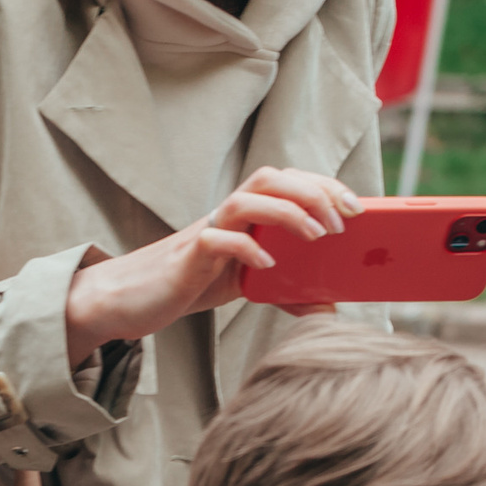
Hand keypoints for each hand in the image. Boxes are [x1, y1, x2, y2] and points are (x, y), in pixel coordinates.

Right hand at [62, 167, 361, 364]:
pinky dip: (247, 247)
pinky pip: (218, 240)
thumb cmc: (187, 284)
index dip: (323, 185)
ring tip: (317, 237)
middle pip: (271, 177)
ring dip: (288, 212)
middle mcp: (225, 214)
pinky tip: (268, 265)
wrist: (128, 300)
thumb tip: (325, 307)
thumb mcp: (244, 285)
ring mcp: (205, 232)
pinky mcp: (187, 257)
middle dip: (313, 191)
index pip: (287, 181)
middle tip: (344, 222)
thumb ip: (283, 291)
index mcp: (242, 215)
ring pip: (246, 199)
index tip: (356, 207)